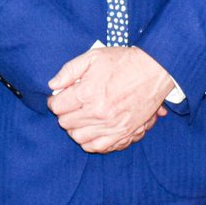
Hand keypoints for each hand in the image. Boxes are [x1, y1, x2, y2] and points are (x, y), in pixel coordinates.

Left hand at [47, 47, 174, 152]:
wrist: (153, 70)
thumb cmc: (122, 62)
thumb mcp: (92, 57)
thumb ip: (69, 71)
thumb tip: (52, 85)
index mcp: (87, 93)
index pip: (57, 107)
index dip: (54, 101)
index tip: (58, 98)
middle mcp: (97, 113)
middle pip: (66, 123)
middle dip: (64, 114)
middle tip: (70, 106)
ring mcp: (111, 126)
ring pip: (79, 137)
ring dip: (75, 128)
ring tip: (80, 118)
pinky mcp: (124, 134)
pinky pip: (98, 147)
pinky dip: (90, 141)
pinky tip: (91, 131)